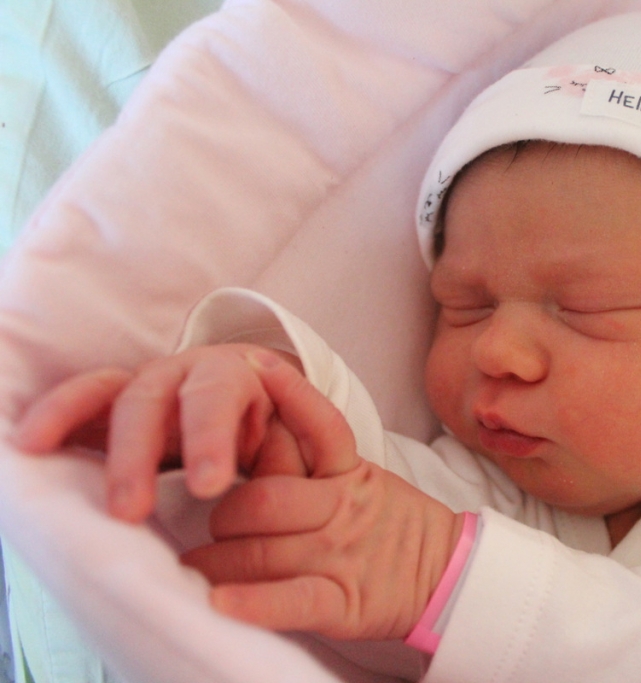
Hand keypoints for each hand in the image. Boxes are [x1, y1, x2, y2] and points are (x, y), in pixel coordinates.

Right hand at [11, 345, 316, 521]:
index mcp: (238, 376)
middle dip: (139, 452)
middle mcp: (187, 374)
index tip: (208, 486)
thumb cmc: (285, 434)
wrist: (266, 412)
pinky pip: (81, 403)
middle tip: (132, 510)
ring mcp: (148, 386)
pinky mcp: (117, 408)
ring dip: (80, 429)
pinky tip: (30, 443)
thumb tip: (282, 481)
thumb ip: (297, 457)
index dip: (210, 438)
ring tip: (49, 463)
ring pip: (113, 397)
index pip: (220, 397)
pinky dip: (56, 416)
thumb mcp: (307, 445)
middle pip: (155, 397)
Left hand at [182, 353, 460, 640]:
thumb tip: (256, 432)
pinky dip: (252, 603)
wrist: (447, 574)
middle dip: (223, 514)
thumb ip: (311, 460)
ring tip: (196, 569)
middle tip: (212, 527)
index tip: (252, 364)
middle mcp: (341, 508)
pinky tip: (219, 603)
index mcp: (347, 473)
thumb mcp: (361, 478)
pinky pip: (290, 600)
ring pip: (260, 551)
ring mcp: (340, 555)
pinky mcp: (342, 602)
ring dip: (215, 562)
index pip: (318, 425)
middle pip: (262, 499)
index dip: (288, 393)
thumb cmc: (390, 525)